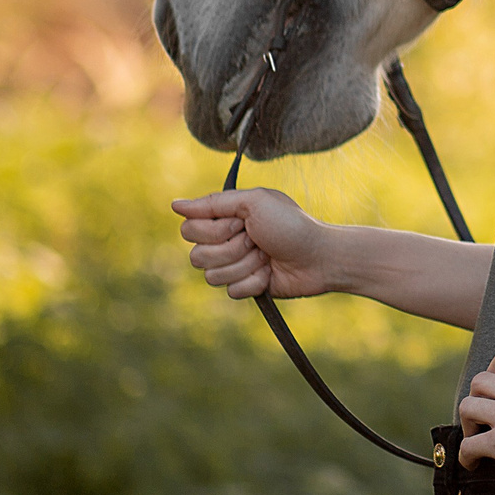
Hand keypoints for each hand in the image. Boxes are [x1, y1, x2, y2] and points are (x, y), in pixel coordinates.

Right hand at [171, 188, 336, 299]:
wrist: (319, 256)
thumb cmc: (291, 224)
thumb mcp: (255, 202)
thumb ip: (214, 203)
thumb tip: (175, 205)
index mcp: (224, 218)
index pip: (189, 230)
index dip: (213, 230)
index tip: (241, 223)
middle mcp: (224, 242)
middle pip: (196, 256)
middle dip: (231, 249)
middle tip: (257, 240)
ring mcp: (234, 266)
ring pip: (212, 277)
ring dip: (245, 265)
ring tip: (266, 257)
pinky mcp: (245, 287)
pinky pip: (231, 291)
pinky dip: (254, 282)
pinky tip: (270, 274)